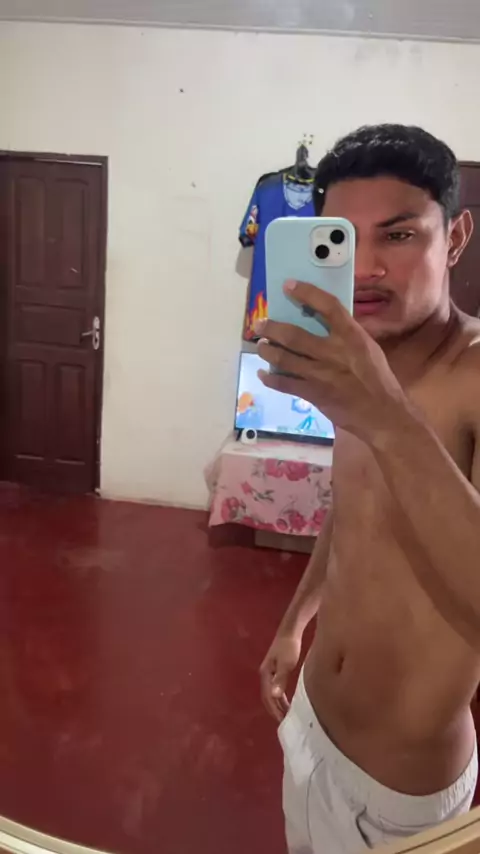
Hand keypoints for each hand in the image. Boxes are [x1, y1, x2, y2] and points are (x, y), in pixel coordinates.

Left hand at [255, 281, 407, 444]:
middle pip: (294, 335)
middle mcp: (333, 352)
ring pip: (284, 358)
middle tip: (259, 324)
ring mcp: (320, 374)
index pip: (328, 306)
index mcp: (351, 336)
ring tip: (261, 346)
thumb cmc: (377, 378)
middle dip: (271, 328)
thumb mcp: (368, 348)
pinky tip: (263, 373)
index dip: (306, 293)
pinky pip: (284, 384)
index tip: (288, 286)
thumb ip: (346, 334)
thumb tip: (324, 321)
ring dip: (267, 351)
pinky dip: (270, 378)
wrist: (382, 413)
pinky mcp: (313, 394)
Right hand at [260, 632, 301, 722]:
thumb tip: (274, 696)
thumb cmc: (289, 647)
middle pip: (267, 696)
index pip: (268, 697)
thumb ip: (280, 679)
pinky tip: (287, 701)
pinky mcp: (276, 669)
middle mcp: (265, 674)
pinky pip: (276, 688)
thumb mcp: (286, 664)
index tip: (282, 721)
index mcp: (265, 674)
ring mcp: (269, 672)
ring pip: (271, 693)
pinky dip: (280, 697)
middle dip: (275, 710)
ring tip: (286, 715)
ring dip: (277, 705)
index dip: (274, 710)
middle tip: (285, 722)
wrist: (291, 631)